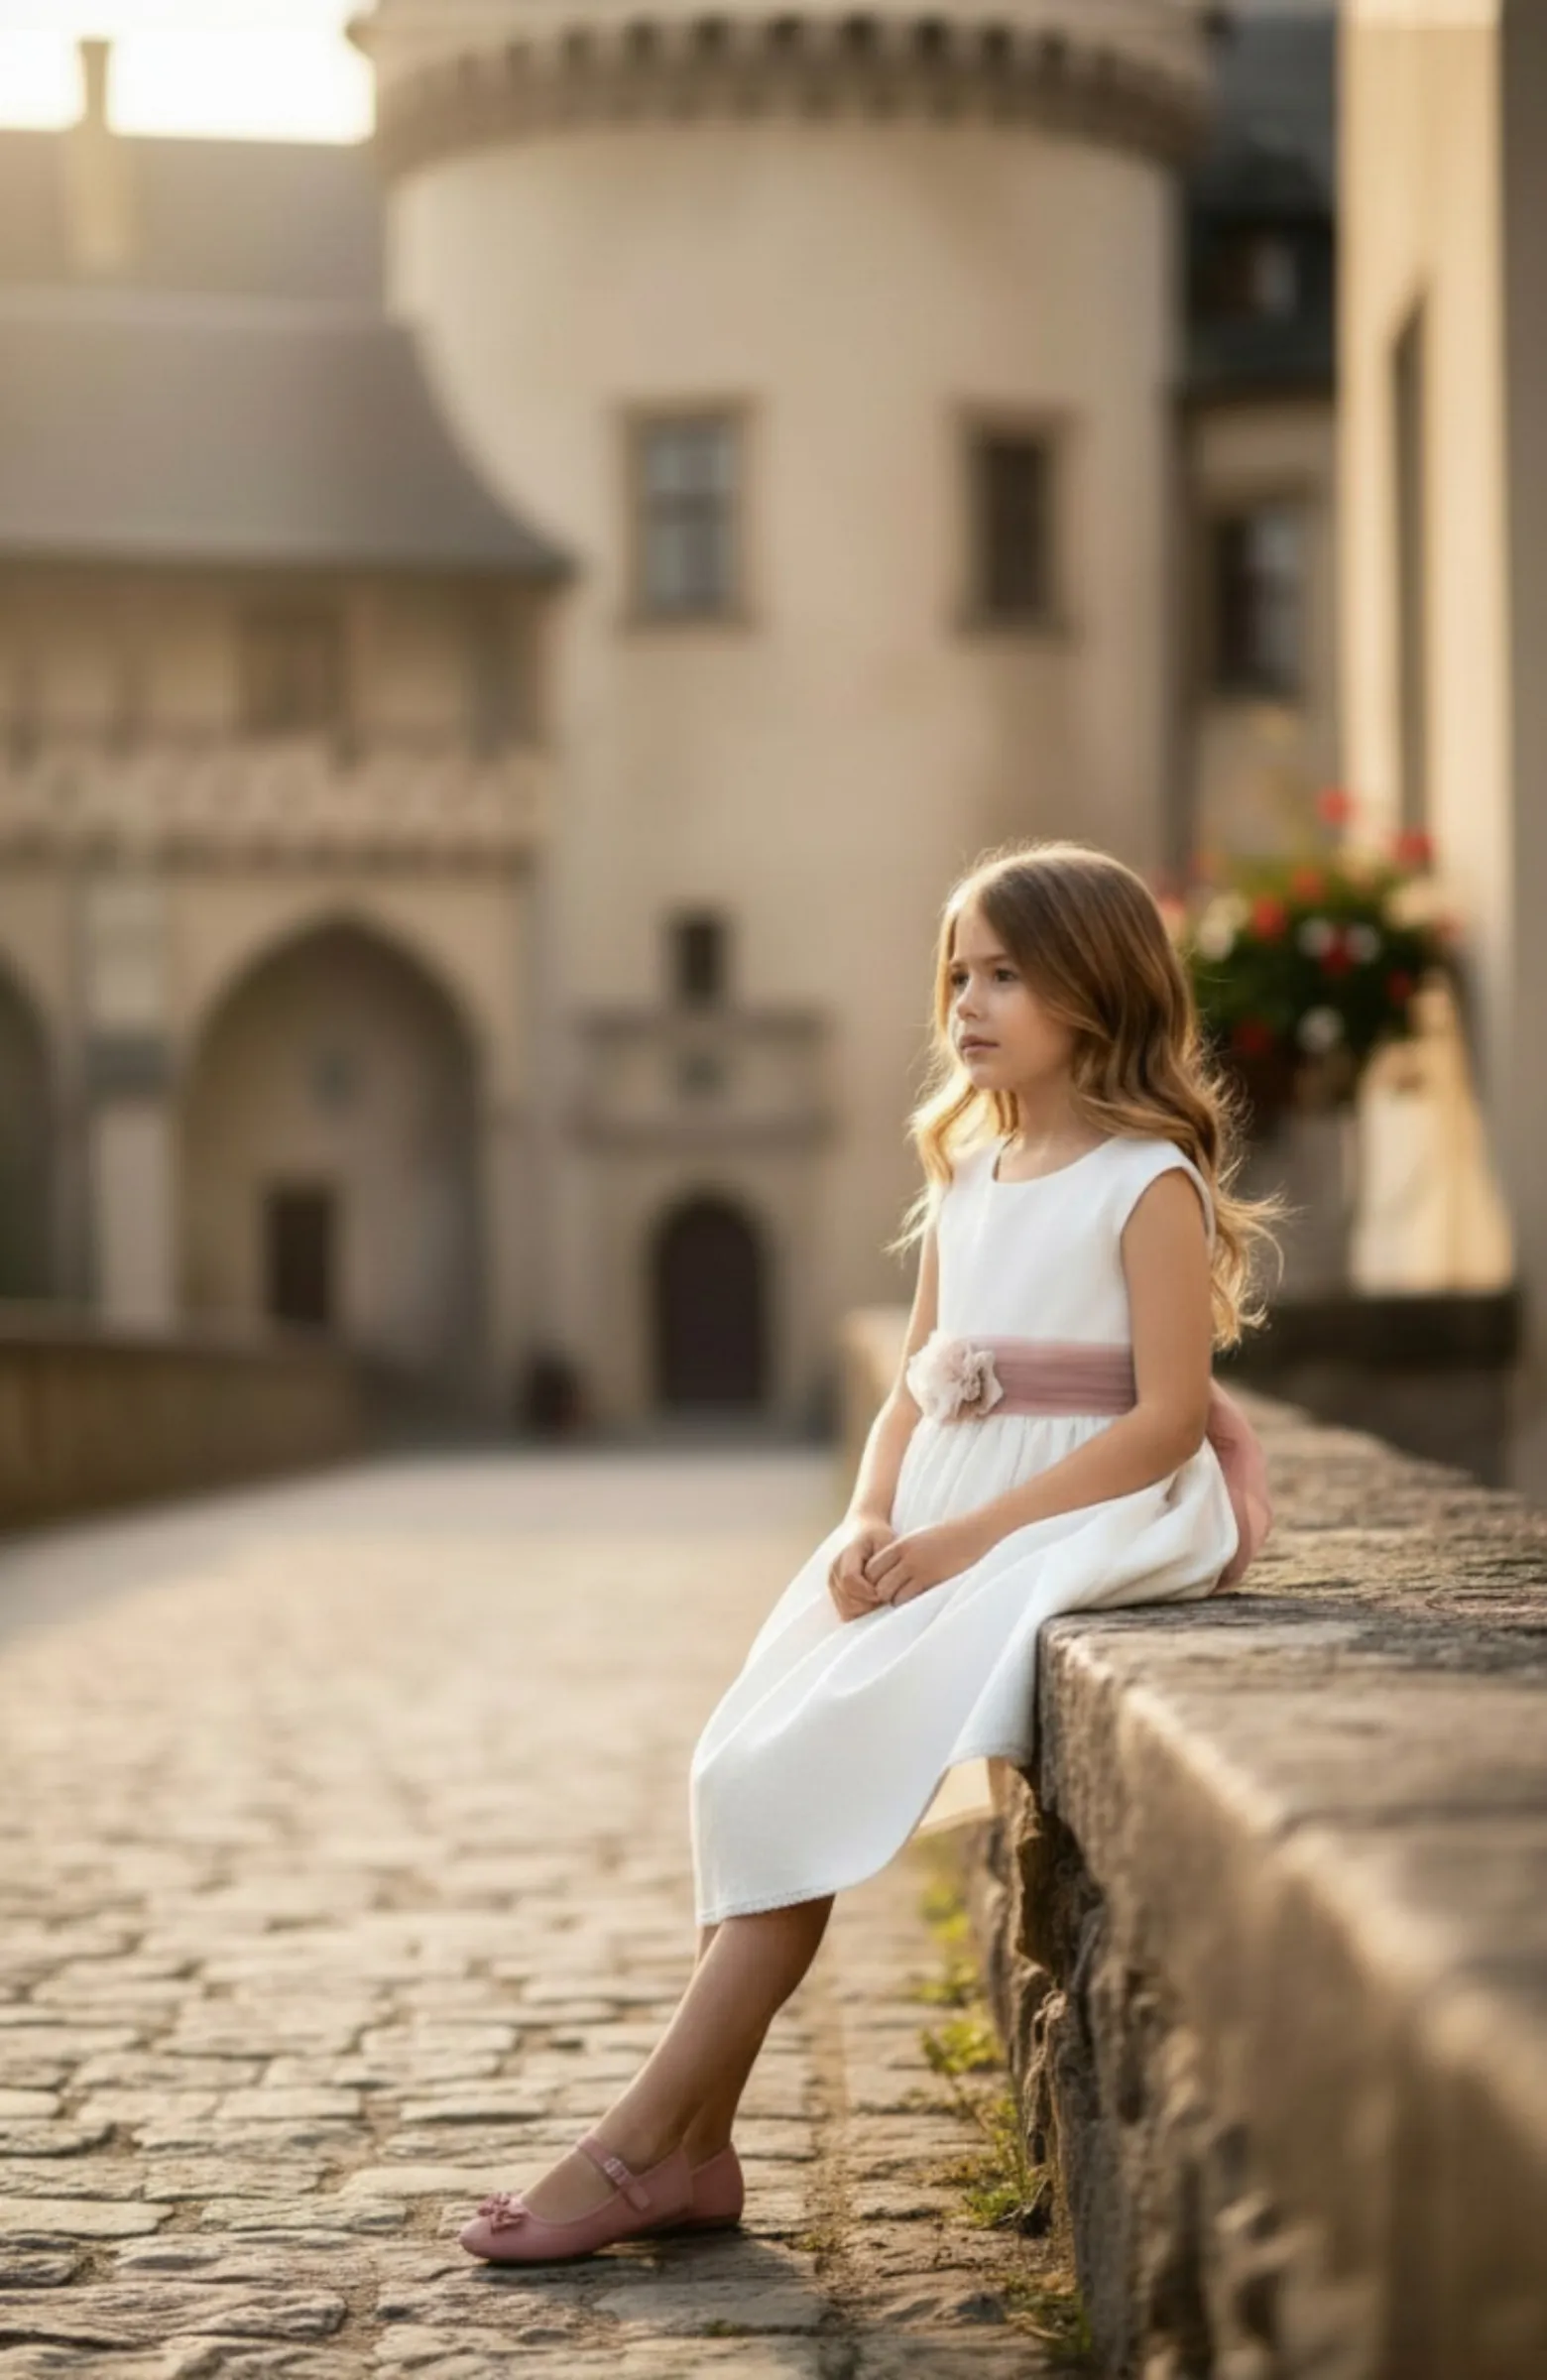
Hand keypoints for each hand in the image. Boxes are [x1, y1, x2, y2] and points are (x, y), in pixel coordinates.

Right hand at [827, 1514, 897, 1622]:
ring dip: (864, 1611)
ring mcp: (832, 1581)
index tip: (882, 1594)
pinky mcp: (835, 1591)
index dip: (866, 1592)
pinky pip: (844, 1612)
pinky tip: (872, 1604)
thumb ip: (883, 1562)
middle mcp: (835, 1569)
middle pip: (846, 1599)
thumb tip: (877, 1589)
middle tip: (884, 1601)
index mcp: (847, 1554)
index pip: (849, 1580)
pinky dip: (859, 1613)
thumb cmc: (878, 1536)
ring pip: (845, 1609)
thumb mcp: (885, 1540)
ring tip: (878, 1602)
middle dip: (867, 1606)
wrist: (863, 1529)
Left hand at [861, 1517, 989, 1609]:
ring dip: (895, 1600)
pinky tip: (915, 1602)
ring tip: (904, 1600)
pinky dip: (907, 1604)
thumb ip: (902, 1553)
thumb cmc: (946, 1537)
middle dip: (882, 1593)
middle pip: (878, 1583)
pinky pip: (908, 1599)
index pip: (872, 1568)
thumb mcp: (918, 1539)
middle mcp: (906, 1557)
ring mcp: (919, 1569)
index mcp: (901, 1545)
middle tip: (891, 1597)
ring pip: (891, 1595)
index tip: (882, 1585)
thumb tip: (889, 1570)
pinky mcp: (932, 1580)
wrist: (972, 1533)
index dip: (873, 1580)